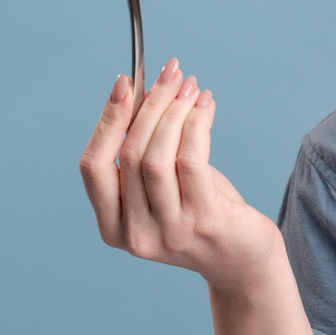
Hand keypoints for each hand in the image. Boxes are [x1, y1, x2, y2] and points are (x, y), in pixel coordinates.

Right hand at [78, 58, 283, 292]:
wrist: (243, 259)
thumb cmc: (200, 213)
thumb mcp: (164, 187)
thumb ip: (146, 151)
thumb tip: (142, 92)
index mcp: (112, 226)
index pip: (93, 166)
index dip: (106, 120)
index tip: (125, 82)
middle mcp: (134, 234)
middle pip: (129, 155)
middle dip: (150, 105)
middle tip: (171, 74)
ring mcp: (168, 232)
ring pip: (157, 156)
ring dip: (175, 111)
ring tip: (191, 87)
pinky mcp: (204, 221)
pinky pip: (192, 161)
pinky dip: (197, 125)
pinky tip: (206, 106)